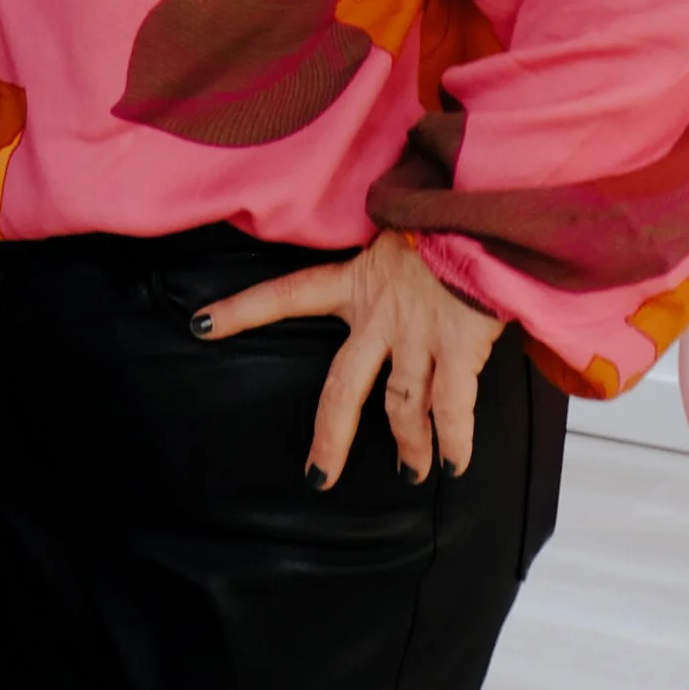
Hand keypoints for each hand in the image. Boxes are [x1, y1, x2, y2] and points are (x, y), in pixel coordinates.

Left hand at [193, 230, 503, 489]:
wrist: (488, 212)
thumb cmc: (448, 218)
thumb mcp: (399, 233)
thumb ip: (387, 266)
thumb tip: (396, 280)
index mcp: (357, 281)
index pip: (286, 294)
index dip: (243, 310)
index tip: (200, 325)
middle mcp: (380, 314)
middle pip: (342, 388)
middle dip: (331, 437)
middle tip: (318, 477)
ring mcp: (419, 334)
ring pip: (402, 406)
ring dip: (409, 444)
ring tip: (413, 473)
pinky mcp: (459, 344)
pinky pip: (452, 406)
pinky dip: (454, 440)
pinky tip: (453, 465)